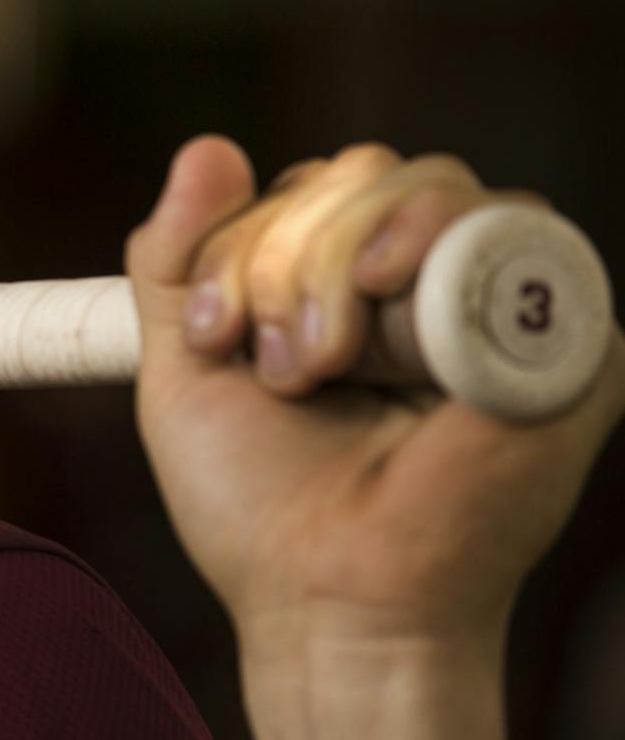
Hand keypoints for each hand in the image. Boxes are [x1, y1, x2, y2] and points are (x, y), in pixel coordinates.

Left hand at [125, 134, 624, 648]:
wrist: (327, 595)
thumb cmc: (259, 502)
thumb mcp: (186, 366)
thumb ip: (179, 255)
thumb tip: (208, 143)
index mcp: (351, 286)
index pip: (310, 186)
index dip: (248, 238)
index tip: (214, 338)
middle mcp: (429, 285)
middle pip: (364, 170)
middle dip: (292, 253)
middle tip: (279, 365)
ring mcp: (494, 305)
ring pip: (428, 183)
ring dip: (346, 261)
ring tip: (326, 363)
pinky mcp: (560, 337)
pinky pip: (514, 226)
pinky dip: (435, 250)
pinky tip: (391, 313)